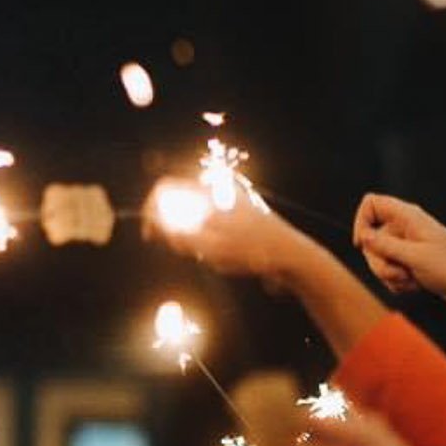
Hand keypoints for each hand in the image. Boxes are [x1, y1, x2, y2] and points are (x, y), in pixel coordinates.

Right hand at [145, 178, 317, 284]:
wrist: (294, 257)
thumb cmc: (253, 251)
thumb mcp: (211, 245)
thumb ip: (179, 232)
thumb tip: (154, 219)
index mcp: (211, 192)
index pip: (165, 188)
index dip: (151, 211)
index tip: (151, 236)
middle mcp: (217, 193)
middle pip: (175, 204)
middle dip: (172, 229)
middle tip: (187, 251)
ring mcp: (227, 204)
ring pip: (190, 218)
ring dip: (189, 238)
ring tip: (208, 255)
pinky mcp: (236, 218)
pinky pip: (206, 227)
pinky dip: (205, 242)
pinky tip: (221, 256)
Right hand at [353, 192, 445, 307]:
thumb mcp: (415, 257)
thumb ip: (385, 246)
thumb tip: (363, 236)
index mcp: (409, 217)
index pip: (372, 203)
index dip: (361, 221)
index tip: (363, 244)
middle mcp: (405, 228)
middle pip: (371, 239)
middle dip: (379, 261)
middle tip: (400, 271)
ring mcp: (406, 245)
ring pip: (378, 258)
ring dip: (389, 274)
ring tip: (412, 278)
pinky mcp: (408, 260)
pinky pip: (388, 270)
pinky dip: (397, 281)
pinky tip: (415, 283)